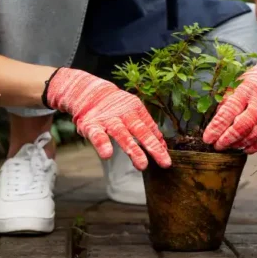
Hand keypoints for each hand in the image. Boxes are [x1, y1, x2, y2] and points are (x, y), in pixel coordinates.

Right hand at [45, 68, 170, 169]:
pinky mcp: (91, 125)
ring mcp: (108, 119)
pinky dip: (102, 144)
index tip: (167, 160)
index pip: (150, 129)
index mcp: (136, 110)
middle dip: (152, 147)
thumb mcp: (133, 112)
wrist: (89, 93)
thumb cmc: (115, 107)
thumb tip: (163, 146)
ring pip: (121, 133)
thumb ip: (147, 128)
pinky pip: (97, 135)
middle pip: (140, 130)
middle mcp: (124, 114)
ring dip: (132, 148)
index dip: (158, 144)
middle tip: (163, 162)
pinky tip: (107, 154)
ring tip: (142, 165)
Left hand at [203, 42, 256, 153]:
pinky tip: (247, 148)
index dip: (218, 126)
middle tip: (218, 146)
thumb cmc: (250, 83)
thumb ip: (225, 105)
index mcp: (245, 89)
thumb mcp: (234, 86)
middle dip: (230, 137)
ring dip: (245, 142)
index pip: (230, 110)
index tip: (207, 139)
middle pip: (247, 121)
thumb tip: (214, 127)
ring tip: (232, 147)